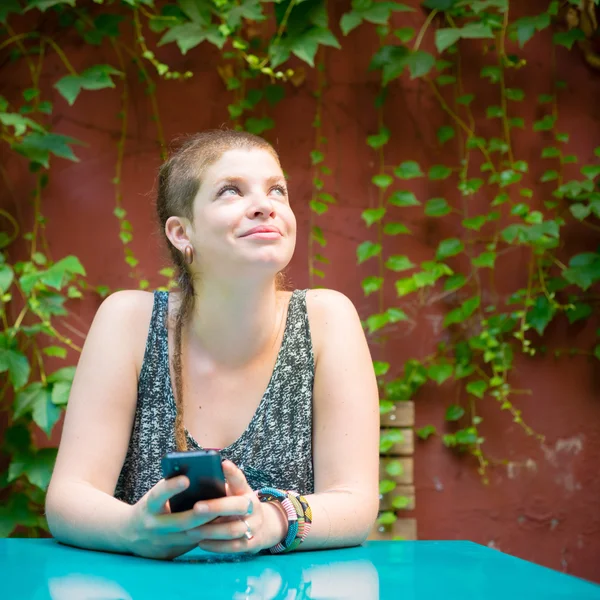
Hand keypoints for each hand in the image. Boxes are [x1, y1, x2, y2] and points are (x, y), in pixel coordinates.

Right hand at [122, 471, 252, 559]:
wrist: (128, 534)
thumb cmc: (150, 506)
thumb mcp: (155, 495)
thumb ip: (172, 486)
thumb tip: (201, 472)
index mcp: (149, 507)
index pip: (158, 496)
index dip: (171, 488)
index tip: (186, 479)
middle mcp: (155, 526)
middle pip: (184, 521)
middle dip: (207, 512)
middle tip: (225, 502)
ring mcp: (164, 542)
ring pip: (194, 536)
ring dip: (217, 529)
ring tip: (237, 519)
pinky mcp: (172, 553)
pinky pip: (195, 546)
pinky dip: (212, 538)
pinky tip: (228, 531)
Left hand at [184, 460, 286, 554]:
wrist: (261, 528)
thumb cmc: (236, 507)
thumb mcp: (233, 494)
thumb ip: (219, 488)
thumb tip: (194, 479)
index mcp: (246, 492)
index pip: (240, 480)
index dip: (232, 472)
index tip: (222, 464)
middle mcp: (253, 507)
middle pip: (237, 506)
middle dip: (217, 507)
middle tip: (196, 507)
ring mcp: (254, 526)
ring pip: (233, 529)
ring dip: (211, 531)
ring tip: (190, 531)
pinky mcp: (251, 544)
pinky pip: (233, 547)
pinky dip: (216, 546)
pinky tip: (201, 543)